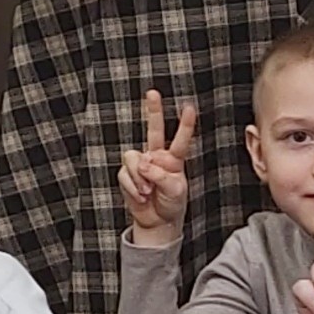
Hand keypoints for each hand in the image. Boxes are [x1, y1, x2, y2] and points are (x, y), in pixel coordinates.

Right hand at [118, 91, 196, 244]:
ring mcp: (140, 164)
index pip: (180, 139)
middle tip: (153, 92)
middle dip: (153, 111)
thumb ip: (161, 175)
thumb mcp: (175, 191)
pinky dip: (132, 187)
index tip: (189, 107)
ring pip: (133, 158)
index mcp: (173, 160)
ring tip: (147, 192)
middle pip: (153, 130)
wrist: (156, 220)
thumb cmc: (171, 203)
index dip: (184, 124)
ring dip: (139, 178)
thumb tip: (141, 165)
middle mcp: (156, 157)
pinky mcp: (126, 173)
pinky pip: (125, 175)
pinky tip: (140, 195)